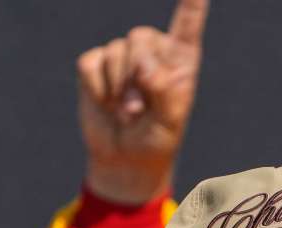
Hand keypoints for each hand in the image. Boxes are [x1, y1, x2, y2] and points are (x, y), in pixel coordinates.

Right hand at [77, 0, 207, 203]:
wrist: (125, 158)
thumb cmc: (156, 138)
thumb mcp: (170, 120)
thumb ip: (164, 89)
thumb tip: (143, 65)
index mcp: (181, 58)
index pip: (188, 21)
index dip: (191, 1)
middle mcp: (153, 49)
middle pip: (141, 36)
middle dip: (137, 73)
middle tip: (139, 108)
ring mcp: (122, 55)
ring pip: (115, 52)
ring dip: (118, 90)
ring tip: (126, 112)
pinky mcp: (95, 64)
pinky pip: (91, 63)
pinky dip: (97, 89)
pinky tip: (106, 104)